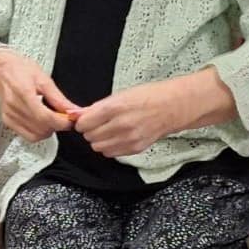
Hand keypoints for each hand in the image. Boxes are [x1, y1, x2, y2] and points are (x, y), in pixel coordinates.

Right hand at [0, 47, 80, 142]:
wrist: (0, 70)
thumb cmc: (21, 70)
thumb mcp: (43, 79)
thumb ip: (58, 98)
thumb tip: (72, 110)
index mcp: (24, 93)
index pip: (45, 117)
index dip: (61, 122)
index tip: (71, 120)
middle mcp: (14, 107)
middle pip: (41, 128)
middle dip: (57, 126)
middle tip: (65, 118)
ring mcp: (9, 116)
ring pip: (35, 135)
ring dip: (49, 131)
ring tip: (54, 119)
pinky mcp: (7, 121)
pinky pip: (27, 135)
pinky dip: (38, 133)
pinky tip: (43, 123)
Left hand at [74, 69, 236, 157]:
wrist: (173, 107)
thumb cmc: (149, 96)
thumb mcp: (120, 95)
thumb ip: (96, 107)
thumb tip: (75, 114)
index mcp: (115, 108)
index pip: (84, 123)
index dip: (82, 121)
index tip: (87, 119)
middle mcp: (121, 125)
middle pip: (89, 136)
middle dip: (90, 130)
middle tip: (99, 123)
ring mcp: (129, 139)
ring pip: (98, 147)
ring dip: (99, 140)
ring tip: (109, 130)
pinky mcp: (135, 148)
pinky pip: (111, 153)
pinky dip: (110, 147)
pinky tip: (118, 137)